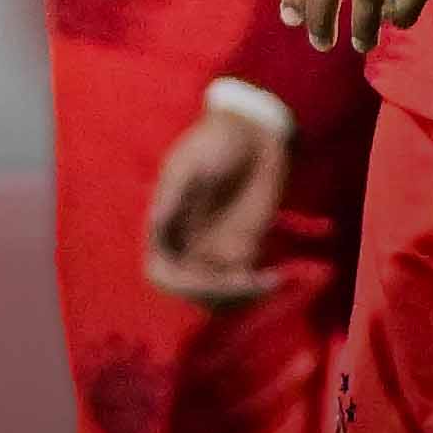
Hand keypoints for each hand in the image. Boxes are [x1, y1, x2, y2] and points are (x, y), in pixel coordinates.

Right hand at [139, 98, 292, 306]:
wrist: (256, 132)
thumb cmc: (217, 141)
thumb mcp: (193, 162)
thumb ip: (174, 193)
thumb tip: (155, 223)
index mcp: (167, 227)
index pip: (162, 273)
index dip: (181, 285)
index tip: (210, 278)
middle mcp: (188, 245)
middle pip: (192, 292)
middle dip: (218, 295)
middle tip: (250, 283)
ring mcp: (215, 250)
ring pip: (218, 296)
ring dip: (240, 299)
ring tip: (269, 282)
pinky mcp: (245, 249)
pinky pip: (244, 284)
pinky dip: (258, 289)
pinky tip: (278, 277)